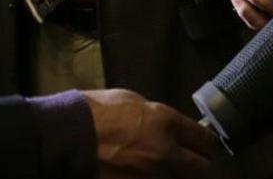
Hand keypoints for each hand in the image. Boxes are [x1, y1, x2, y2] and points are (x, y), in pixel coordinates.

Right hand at [83, 88, 228, 178]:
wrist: (62, 138)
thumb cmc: (92, 114)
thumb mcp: (133, 103)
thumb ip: (158, 117)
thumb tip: (171, 127)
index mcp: (166, 123)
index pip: (204, 139)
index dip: (210, 146)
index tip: (210, 150)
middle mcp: (164, 153)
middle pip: (202, 169)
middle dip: (204, 169)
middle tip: (202, 169)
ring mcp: (150, 177)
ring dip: (179, 177)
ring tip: (175, 173)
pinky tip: (151, 177)